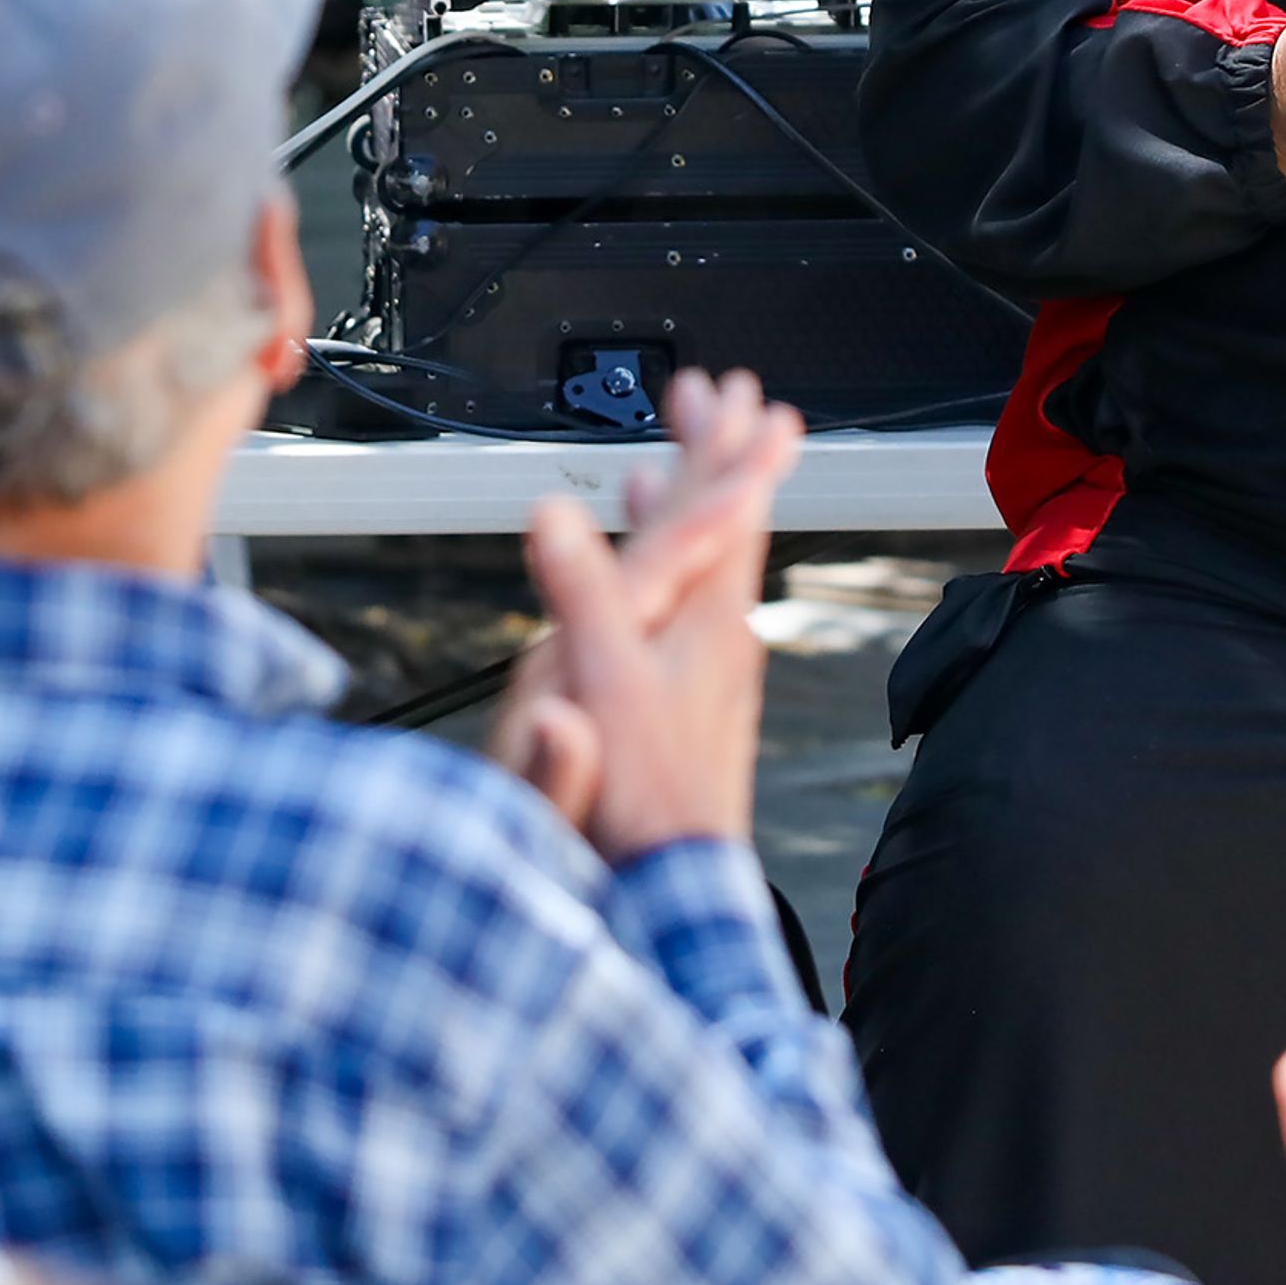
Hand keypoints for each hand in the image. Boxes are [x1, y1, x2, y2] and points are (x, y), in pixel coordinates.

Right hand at [494, 369, 802, 861]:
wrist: (673, 894)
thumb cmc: (642, 799)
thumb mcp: (601, 687)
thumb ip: (582, 598)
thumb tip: (556, 511)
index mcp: (704, 621)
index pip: (725, 509)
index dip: (725, 445)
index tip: (729, 390)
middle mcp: (719, 638)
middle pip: (727, 526)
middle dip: (720, 457)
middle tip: (723, 397)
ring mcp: (708, 672)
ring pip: (706, 568)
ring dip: (692, 508)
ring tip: (673, 464)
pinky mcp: (686, 705)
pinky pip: (682, 612)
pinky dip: (666, 575)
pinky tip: (642, 578)